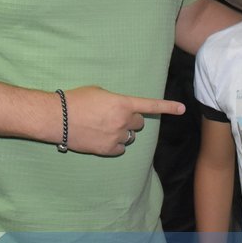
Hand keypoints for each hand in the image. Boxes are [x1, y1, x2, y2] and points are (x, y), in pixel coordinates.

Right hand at [63, 85, 183, 155]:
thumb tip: (120, 108)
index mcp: (123, 103)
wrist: (58, 117)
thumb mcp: (99, 92)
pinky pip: (120, 149)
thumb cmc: (76, 100)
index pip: (150, 105)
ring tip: (105, 127)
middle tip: (116, 117)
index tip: (182, 108)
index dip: (168, 107)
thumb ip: (115, 100)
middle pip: (139, 123)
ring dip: (122, 132)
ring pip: (130, 137)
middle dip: (131, 120)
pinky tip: (102, 139)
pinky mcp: (107, 150)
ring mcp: (116, 137)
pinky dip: (114, 145)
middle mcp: (123, 121)